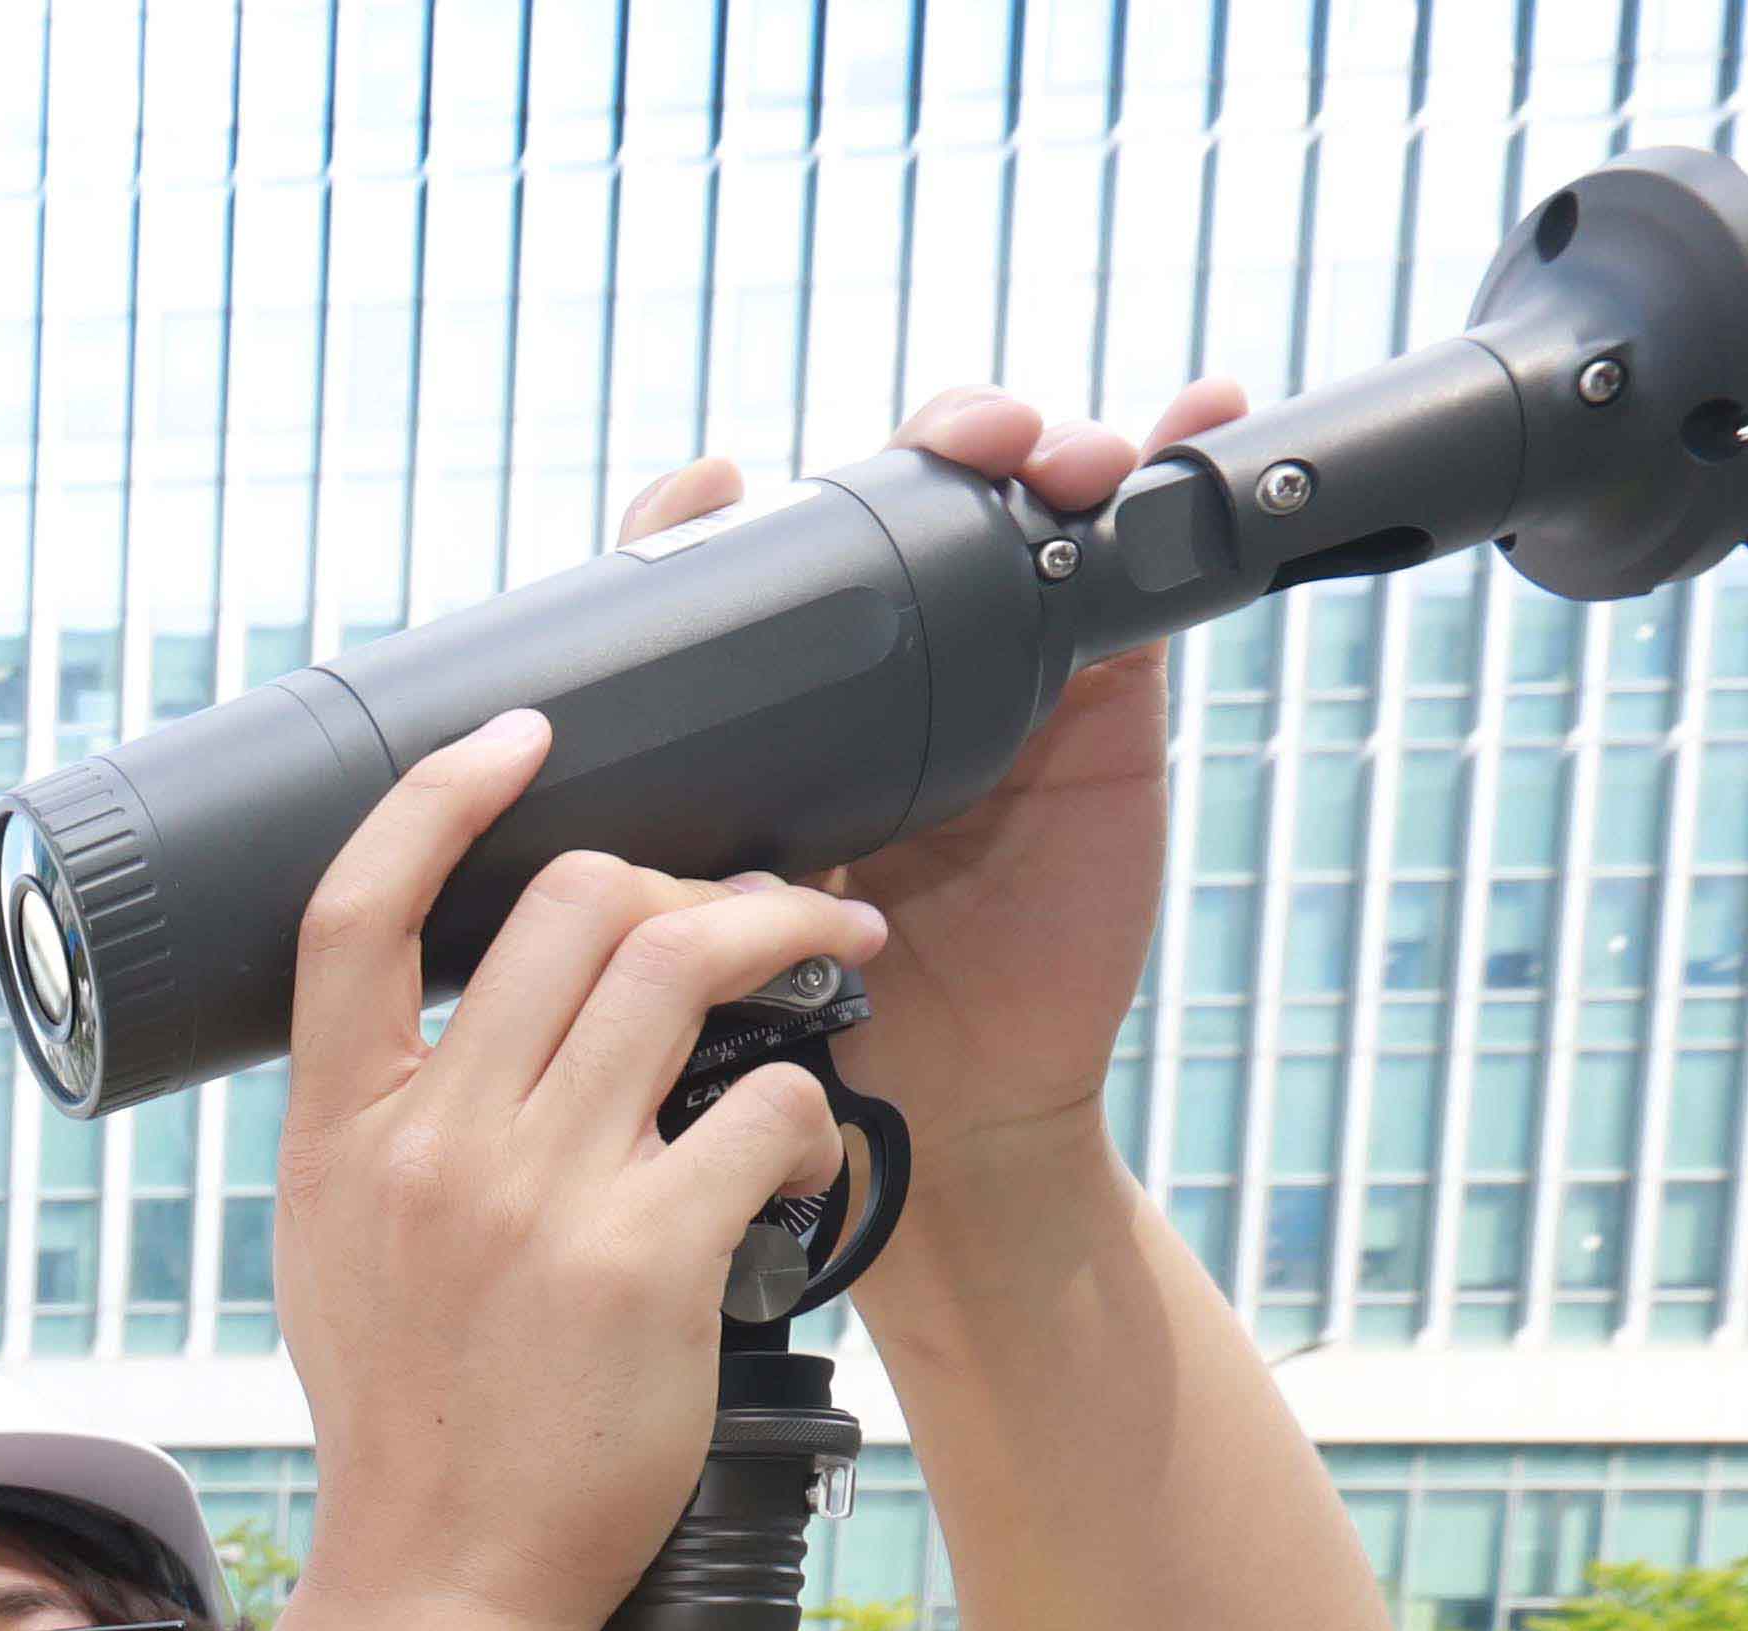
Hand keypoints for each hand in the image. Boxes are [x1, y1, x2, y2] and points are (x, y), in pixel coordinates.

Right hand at [267, 715, 884, 1630]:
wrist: (440, 1581)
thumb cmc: (411, 1422)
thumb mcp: (338, 1251)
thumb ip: (388, 1129)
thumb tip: (472, 1014)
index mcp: (339, 1133)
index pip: (356, 910)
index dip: (437, 792)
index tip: (521, 735)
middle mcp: (429, 1145)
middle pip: (562, 905)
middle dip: (682, 878)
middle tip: (756, 905)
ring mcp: (534, 1197)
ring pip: (677, 968)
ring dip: (783, 941)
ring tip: (835, 963)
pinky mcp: (644, 1258)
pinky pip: (764, 1109)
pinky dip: (808, 1114)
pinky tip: (801, 1164)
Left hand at [616, 376, 1251, 1160]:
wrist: (927, 1103)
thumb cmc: (794, 1015)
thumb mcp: (698, 905)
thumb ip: (657, 829)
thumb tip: (552, 751)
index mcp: (774, 709)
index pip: (740, 570)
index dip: (725, 511)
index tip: (713, 484)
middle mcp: (885, 679)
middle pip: (902, 513)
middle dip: (928, 448)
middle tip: (953, 438)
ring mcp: (996, 683)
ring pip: (1019, 526)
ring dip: (1044, 454)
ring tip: (1054, 442)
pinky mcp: (1099, 711)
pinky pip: (1136, 592)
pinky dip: (1163, 504)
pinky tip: (1196, 411)